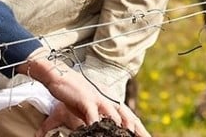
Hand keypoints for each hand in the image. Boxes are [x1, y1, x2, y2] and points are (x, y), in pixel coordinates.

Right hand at [22, 50, 150, 136]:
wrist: (58, 75)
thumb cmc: (73, 93)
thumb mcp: (88, 108)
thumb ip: (98, 117)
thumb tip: (103, 127)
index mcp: (110, 100)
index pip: (129, 115)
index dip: (139, 128)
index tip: (147, 136)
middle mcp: (107, 99)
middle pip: (128, 117)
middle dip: (136, 130)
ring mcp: (98, 98)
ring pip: (114, 117)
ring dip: (120, 129)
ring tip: (126, 136)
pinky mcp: (87, 99)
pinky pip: (94, 116)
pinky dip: (97, 125)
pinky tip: (97, 131)